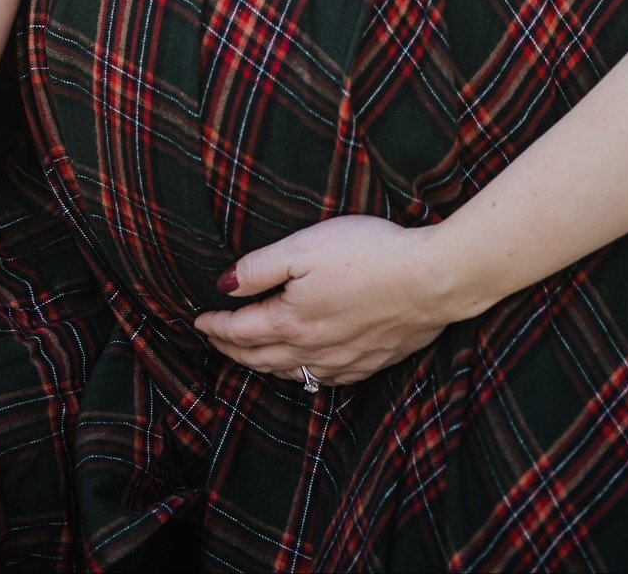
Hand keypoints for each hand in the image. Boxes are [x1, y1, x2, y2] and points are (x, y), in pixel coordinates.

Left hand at [193, 214, 454, 387]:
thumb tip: (223, 286)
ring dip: (262, 365)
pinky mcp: (368, 363)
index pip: (239, 331)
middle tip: (214, 340)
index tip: (197, 320)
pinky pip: (322, 380)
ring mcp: (341, 361)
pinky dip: (301, 375)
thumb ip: (259, 268)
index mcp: (289, 321)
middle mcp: (311, 350)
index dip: (214, 326)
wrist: (430, 280)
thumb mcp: (304, 247)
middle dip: (231, 349)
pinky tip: (303, 369)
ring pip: (289, 373)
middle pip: (259, 358)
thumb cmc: (367, 254)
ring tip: (249, 356)